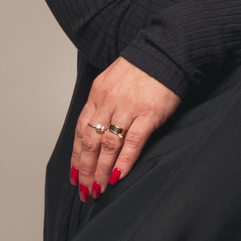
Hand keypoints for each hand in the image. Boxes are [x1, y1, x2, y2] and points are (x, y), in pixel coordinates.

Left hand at [71, 57, 181, 199]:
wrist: (166, 50)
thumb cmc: (143, 67)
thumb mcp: (113, 80)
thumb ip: (104, 102)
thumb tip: (98, 128)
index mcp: (98, 94)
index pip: (80, 130)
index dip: (76, 155)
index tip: (74, 174)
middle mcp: (108, 102)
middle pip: (90, 141)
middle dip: (85, 169)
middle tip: (85, 190)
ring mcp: (128, 107)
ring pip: (108, 145)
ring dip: (101, 171)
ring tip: (99, 189)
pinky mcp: (149, 113)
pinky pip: (133, 141)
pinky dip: (125, 161)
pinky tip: (119, 176)